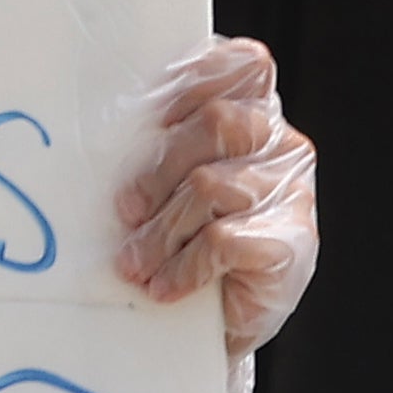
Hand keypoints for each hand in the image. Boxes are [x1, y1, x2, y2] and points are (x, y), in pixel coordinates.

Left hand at [115, 35, 317, 392]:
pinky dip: (183, 267)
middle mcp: (282, 144)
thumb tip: (101, 139)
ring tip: (135, 264)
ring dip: (160, 231)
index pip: (246, 65)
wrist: (215, 326)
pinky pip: (223, 240)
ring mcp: (291, 192)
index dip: (198, 81)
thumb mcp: (169, 186)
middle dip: (159, 168)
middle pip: (220, 121)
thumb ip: (158, 150)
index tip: (153, 121)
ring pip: (212, 185)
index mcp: (256, 113)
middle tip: (126, 211)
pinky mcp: (291, 244)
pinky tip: (164, 286)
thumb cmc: (184, 244)